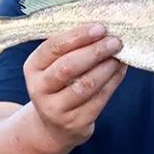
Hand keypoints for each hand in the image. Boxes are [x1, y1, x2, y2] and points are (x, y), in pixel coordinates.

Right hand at [23, 23, 126, 151]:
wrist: (53, 126)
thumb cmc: (59, 84)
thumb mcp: (53, 65)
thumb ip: (71, 47)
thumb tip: (102, 28)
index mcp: (33, 67)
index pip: (53, 47)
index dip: (78, 36)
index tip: (100, 28)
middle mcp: (40, 89)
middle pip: (68, 67)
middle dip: (95, 51)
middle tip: (115, 41)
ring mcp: (56, 109)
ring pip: (85, 85)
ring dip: (106, 68)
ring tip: (119, 56)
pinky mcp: (75, 123)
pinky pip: (98, 100)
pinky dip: (113, 82)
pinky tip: (120, 70)